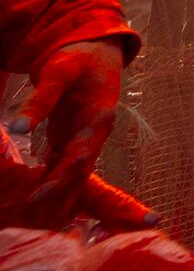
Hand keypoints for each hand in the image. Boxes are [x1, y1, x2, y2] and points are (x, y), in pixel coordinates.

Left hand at [11, 39, 122, 226]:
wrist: (98, 50)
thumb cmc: (79, 58)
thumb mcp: (58, 72)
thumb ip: (41, 100)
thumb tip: (17, 127)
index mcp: (98, 118)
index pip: (81, 155)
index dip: (61, 177)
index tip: (38, 195)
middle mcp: (95, 133)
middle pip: (80, 171)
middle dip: (60, 196)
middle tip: (37, 220)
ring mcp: (85, 137)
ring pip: (73, 172)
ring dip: (58, 193)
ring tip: (37, 219)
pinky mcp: (73, 137)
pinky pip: (63, 164)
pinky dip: (52, 181)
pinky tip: (37, 198)